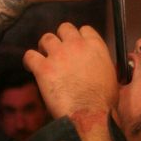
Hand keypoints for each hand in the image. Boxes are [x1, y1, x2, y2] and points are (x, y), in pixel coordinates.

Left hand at [24, 23, 116, 140]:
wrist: (90, 113)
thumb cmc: (103, 100)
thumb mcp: (111, 75)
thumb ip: (101, 63)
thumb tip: (96, 66)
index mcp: (95, 46)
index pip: (84, 29)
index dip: (78, 37)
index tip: (75, 46)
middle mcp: (76, 45)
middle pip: (64, 28)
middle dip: (60, 38)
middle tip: (58, 50)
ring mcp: (59, 55)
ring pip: (46, 38)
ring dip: (44, 46)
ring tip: (43, 56)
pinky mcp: (44, 67)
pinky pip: (30, 55)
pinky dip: (29, 60)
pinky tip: (30, 67)